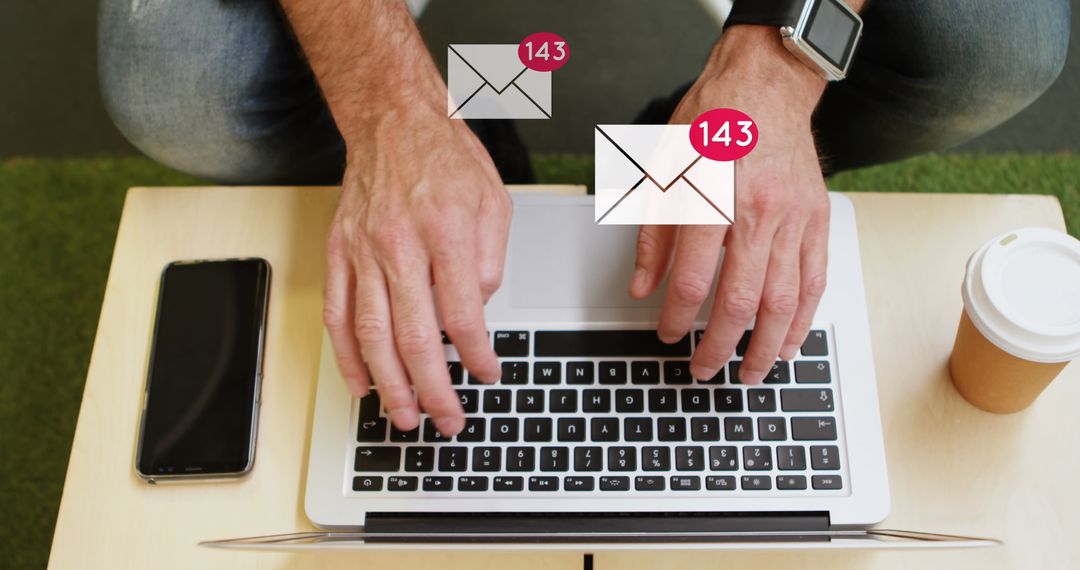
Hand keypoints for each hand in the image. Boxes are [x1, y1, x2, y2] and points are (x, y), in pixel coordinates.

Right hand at [323, 100, 509, 436]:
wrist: (392, 121)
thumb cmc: (446, 159)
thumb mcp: (495, 201)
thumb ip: (490, 262)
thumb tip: (476, 312)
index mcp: (446, 230)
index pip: (462, 314)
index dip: (477, 356)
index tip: (488, 374)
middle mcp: (399, 244)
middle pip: (414, 337)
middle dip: (433, 390)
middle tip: (448, 419)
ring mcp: (362, 251)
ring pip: (371, 335)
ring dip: (390, 386)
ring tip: (405, 418)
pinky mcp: (338, 253)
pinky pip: (337, 315)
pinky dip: (347, 356)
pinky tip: (362, 384)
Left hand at [630, 27, 830, 383]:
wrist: (765, 86)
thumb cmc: (711, 122)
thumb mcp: (662, 169)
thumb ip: (653, 234)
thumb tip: (641, 287)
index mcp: (712, 200)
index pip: (692, 281)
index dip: (677, 319)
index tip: (668, 337)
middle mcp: (757, 214)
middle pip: (740, 302)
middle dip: (720, 347)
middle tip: (704, 371)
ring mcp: (794, 219)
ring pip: (784, 301)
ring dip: (766, 346)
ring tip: (751, 374)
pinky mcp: (817, 220)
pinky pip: (814, 280)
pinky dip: (803, 318)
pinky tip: (790, 342)